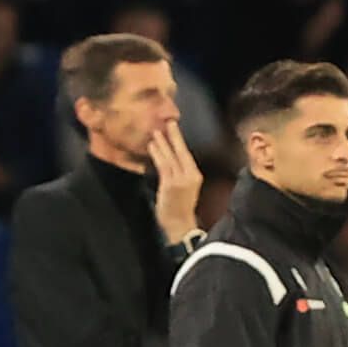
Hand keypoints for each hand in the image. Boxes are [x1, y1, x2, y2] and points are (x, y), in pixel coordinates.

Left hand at [148, 122, 202, 242]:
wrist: (180, 225)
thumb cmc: (180, 208)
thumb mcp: (184, 188)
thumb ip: (179, 174)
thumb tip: (169, 160)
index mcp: (195, 175)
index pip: (186, 154)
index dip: (179, 140)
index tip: (174, 128)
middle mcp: (190, 175)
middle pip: (181, 151)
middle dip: (174, 136)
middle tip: (168, 121)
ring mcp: (180, 180)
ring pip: (170, 157)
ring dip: (162, 143)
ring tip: (155, 132)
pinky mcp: (170, 185)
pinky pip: (163, 166)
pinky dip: (157, 154)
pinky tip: (152, 146)